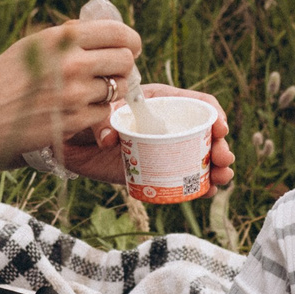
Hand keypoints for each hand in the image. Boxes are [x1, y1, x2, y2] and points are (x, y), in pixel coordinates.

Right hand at [0, 20, 143, 169]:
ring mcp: (75, 95)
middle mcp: (71, 63)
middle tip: (112, 71)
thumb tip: (101, 31)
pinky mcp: (74, 122)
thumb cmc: (2, 79)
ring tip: (92, 90)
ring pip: (118, 88)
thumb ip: (67, 37)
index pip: (117, 32)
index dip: (129, 40)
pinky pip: (104, 111)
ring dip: (111, 89)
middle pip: (125, 60)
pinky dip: (98, 110)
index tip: (129, 46)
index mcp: (61, 38)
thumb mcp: (31, 45)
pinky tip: (80, 108)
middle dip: (123, 65)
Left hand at [48, 84, 236, 192]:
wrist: (73, 145)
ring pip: (202, 157)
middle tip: (222, 158)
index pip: (198, 103)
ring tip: (222, 177)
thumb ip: (102, 122)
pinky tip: (209, 190)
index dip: (214, 114)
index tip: (220, 128)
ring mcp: (168, 150)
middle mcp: (170, 126)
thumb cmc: (87, 120)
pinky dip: (202, 185)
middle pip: (206, 133)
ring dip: (217, 167)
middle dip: (220, 145)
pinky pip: (188, 178)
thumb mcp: (96, 115)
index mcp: (162, 102)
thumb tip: (108, 140)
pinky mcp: (161, 172)